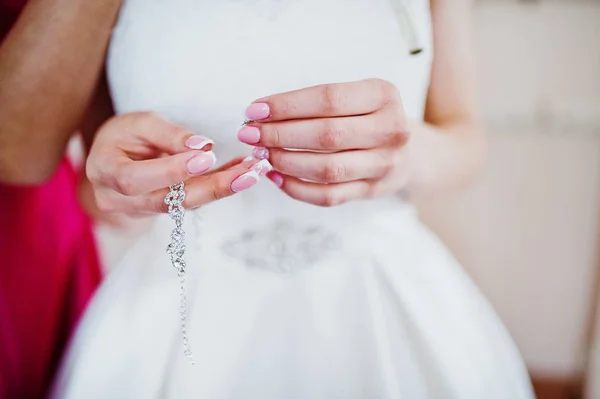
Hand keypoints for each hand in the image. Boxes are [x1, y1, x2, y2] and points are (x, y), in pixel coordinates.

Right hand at [87, 112, 268, 213]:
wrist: (115, 155)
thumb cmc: (124, 134)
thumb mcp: (139, 122)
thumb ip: (168, 134)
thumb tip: (202, 146)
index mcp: (105, 172)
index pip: (137, 179)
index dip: (172, 171)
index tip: (206, 157)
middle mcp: (119, 200)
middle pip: (169, 200)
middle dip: (212, 187)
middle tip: (248, 173)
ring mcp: (142, 211)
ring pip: (185, 204)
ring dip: (222, 188)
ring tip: (253, 172)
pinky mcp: (165, 211)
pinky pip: (194, 201)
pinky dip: (219, 185)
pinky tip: (244, 173)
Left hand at [238, 79, 410, 206]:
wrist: (411, 153)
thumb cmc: (369, 118)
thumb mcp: (355, 97)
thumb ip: (315, 104)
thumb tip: (261, 115)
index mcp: (383, 95)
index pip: (328, 99)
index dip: (287, 105)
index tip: (254, 110)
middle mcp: (391, 130)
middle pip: (327, 135)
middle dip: (280, 135)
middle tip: (250, 134)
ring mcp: (385, 165)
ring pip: (327, 169)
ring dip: (286, 162)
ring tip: (261, 154)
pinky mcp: (373, 190)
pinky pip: (329, 196)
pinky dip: (297, 188)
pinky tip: (276, 177)